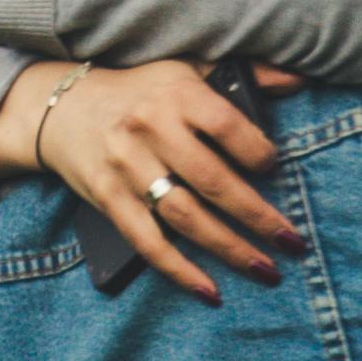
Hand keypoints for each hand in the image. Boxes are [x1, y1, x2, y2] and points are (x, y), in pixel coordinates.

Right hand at [39, 61, 291, 299]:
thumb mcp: (187, 70)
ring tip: (265, 270)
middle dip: (257, 215)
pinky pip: (148, 242)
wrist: (64, 108)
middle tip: (291, 241)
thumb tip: (297, 80)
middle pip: (212, 180)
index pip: (226, 126)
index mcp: (176, 94)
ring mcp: (127, 167)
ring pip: (185, 216)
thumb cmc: (141, 92)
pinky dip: (179, 270)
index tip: (274, 168)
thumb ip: (242, 75)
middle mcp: (150, 129)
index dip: (258, 152)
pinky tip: (210, 291)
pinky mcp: (109, 198)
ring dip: (229, 248)